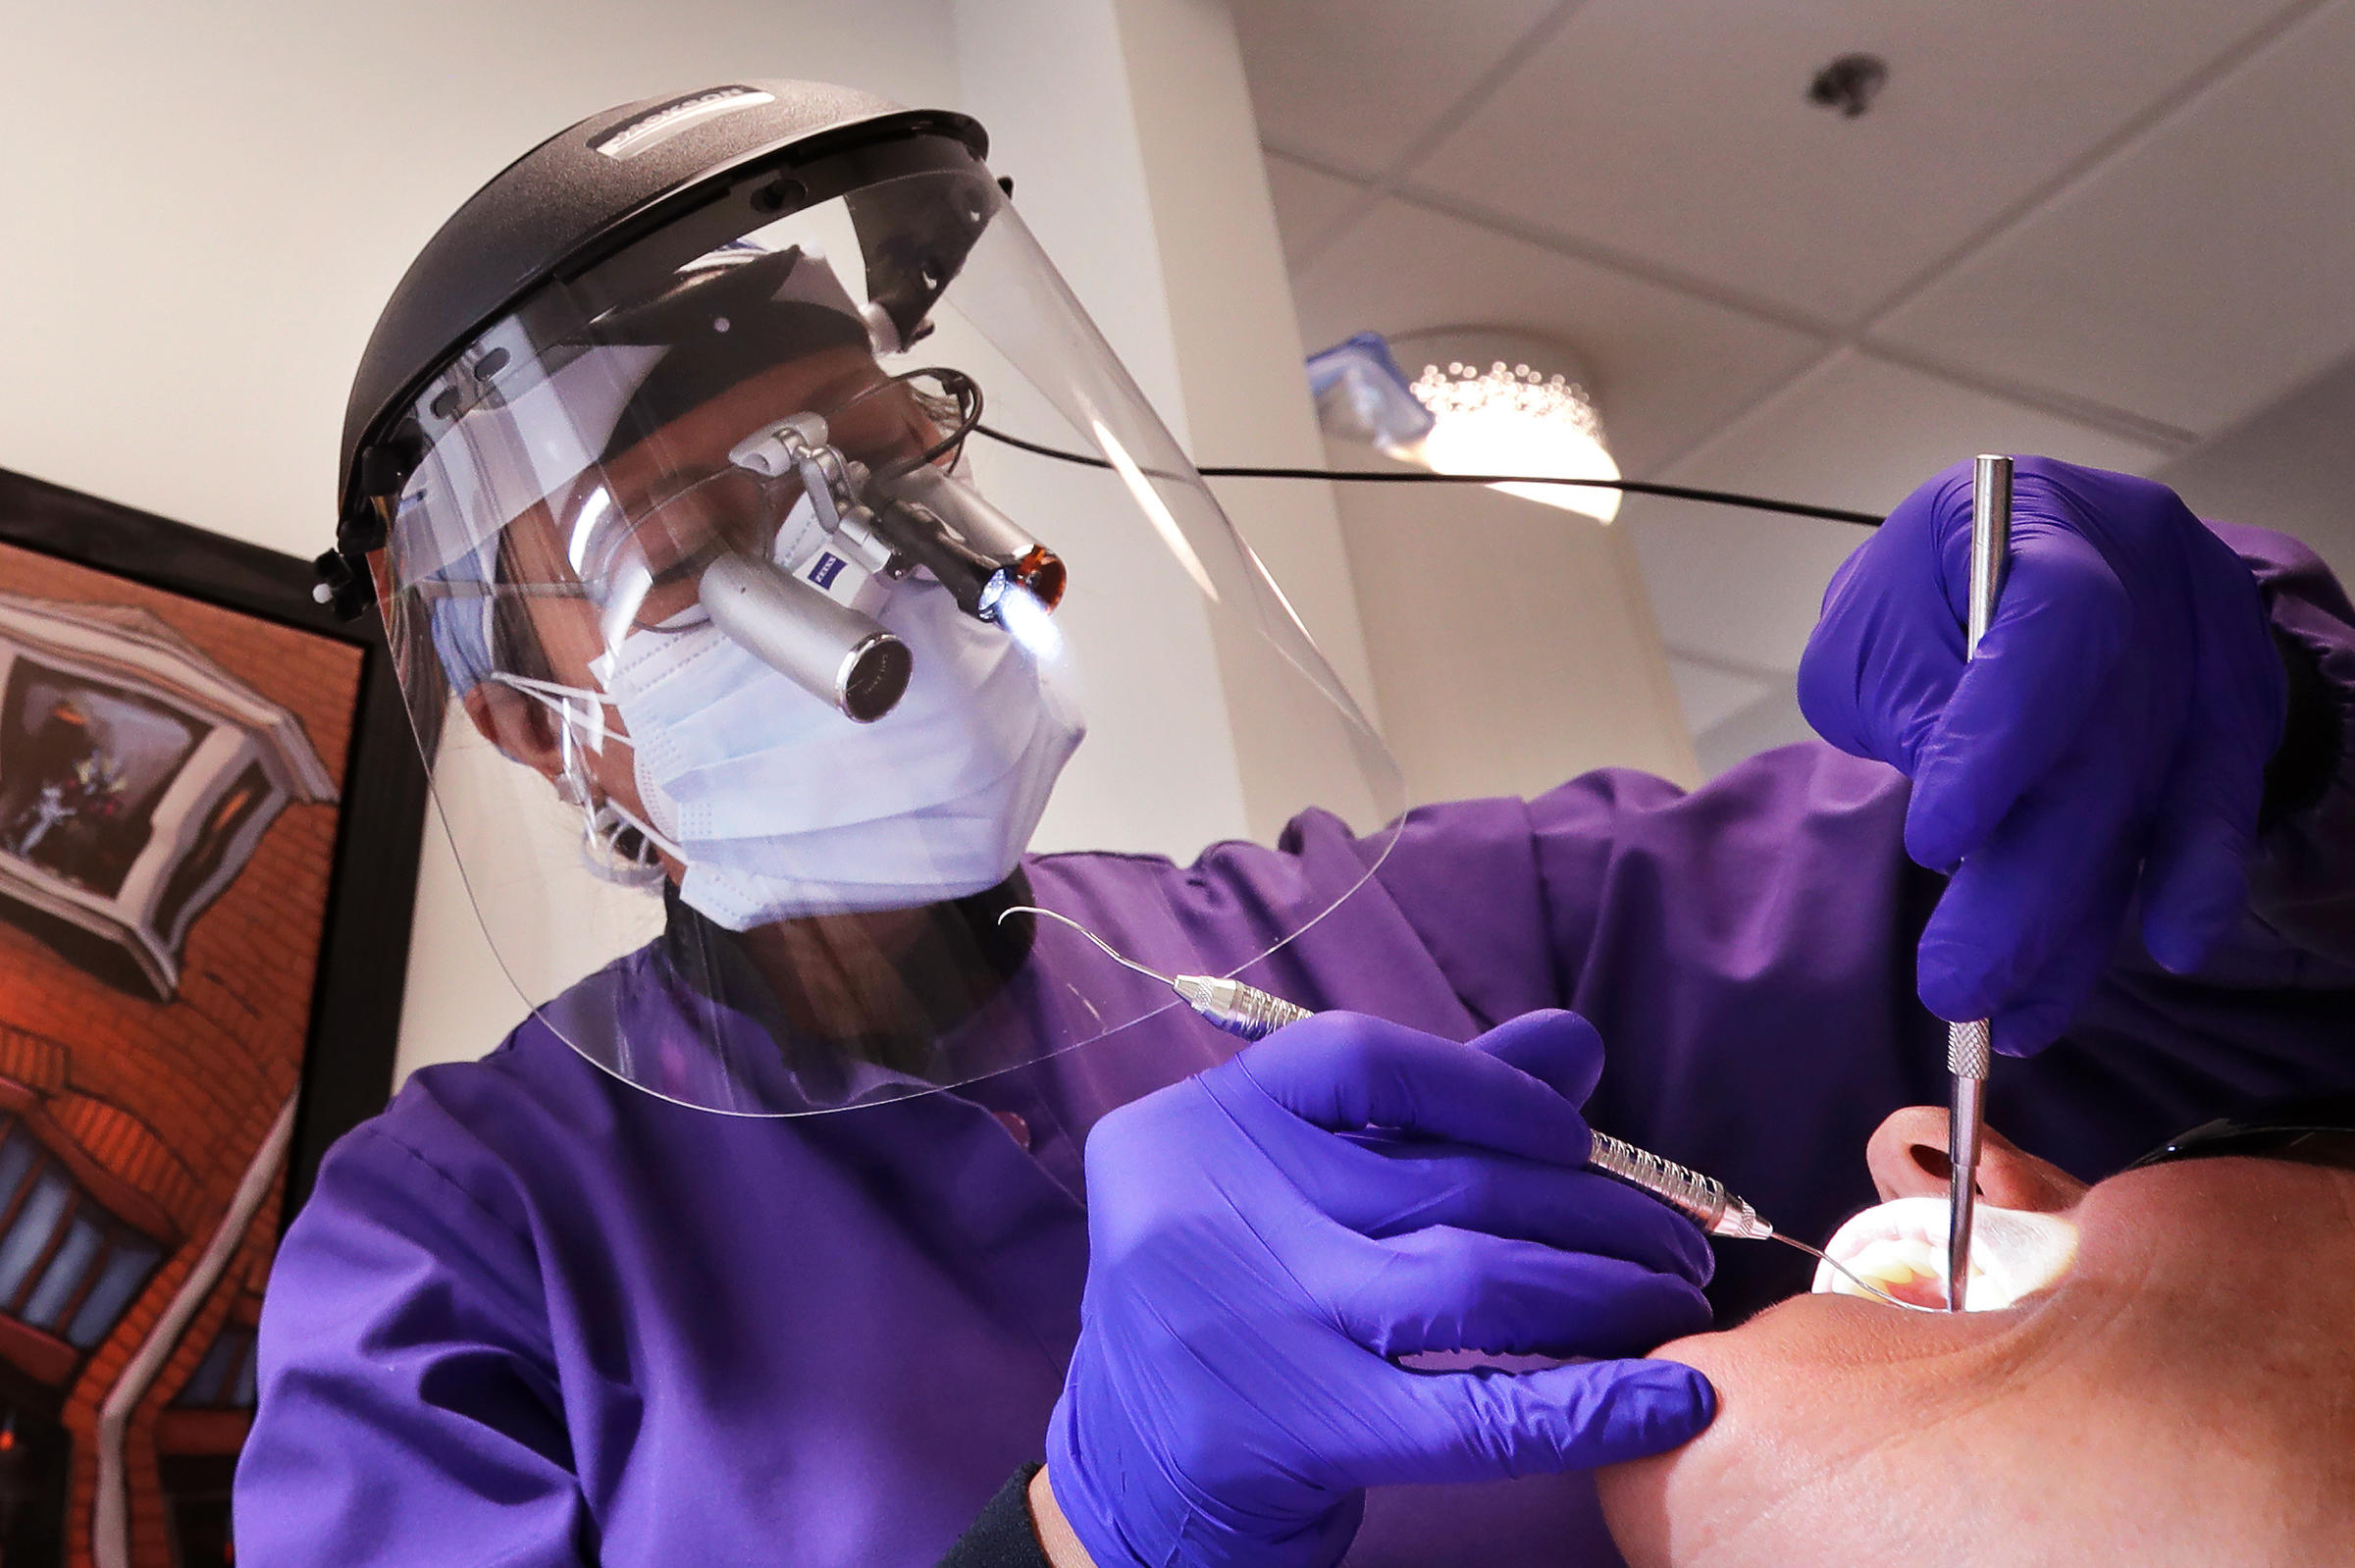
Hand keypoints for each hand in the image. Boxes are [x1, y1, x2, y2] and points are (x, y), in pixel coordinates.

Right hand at [1045, 1010, 1716, 1567]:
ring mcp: (1235, 1322)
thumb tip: (1572, 1044)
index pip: (1360, 1061)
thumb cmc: (1238, 1313)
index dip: (1489, 1089)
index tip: (1578, 1137)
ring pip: (1475, 1281)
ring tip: (1675, 1310)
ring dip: (1609, 1294)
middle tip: (1678, 1248)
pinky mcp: (1280, 1435)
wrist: (1133, 1481)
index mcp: (1197, 1125)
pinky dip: (1593, 1406)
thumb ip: (1420, 1114)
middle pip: (1445, 1182)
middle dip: (1596, 1212)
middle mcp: (1199, 1207)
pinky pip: (1477, 1414)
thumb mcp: (1298, 1193)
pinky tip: (1670, 1401)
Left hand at [1798, 456, 2283, 1052]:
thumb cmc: (1923, 598)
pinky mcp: (2235, 707)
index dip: (2003, 738)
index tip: (1937, 843)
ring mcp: (2205, 643)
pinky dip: (2186, 885)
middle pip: (2105, 741)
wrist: (2015, 558)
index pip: (2052, 627)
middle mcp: (2147, 572)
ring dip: (2084, 922)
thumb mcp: (1873, 630)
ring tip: (2017, 1018)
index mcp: (2041, 523)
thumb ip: (1906, 706)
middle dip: (2027, 883)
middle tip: (1957, 986)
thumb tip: (1963, 834)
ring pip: (2156, 794)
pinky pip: (2216, 808)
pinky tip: (2162, 952)